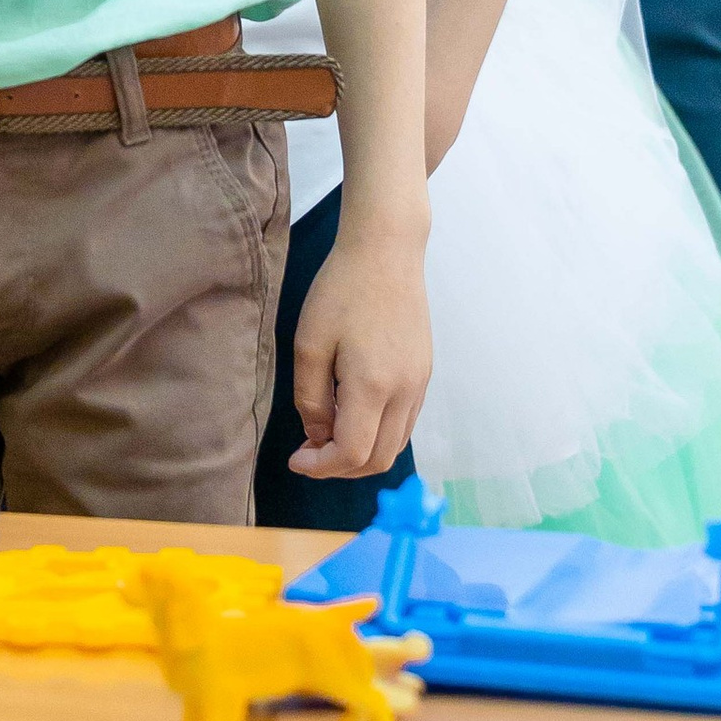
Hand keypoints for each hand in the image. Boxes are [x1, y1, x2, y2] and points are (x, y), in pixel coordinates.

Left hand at [289, 223, 429, 481]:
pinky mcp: (424, 374)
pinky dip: (378, 435)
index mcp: (373, 386)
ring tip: (326, 437)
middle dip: (340, 468)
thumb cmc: (341, 291)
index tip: (296, 459)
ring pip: (395, 445)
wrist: (387, 252)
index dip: (321, 467)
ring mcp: (420, 384)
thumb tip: (318, 437)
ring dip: (360, 455)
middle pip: (379, 460)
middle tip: (308, 453)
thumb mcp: (309, 345)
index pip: (352, 453)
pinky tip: (351, 417)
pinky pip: (404, 423)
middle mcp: (405, 392)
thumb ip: (310, 399)